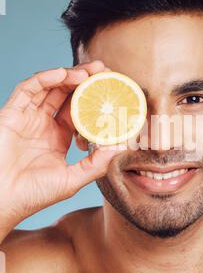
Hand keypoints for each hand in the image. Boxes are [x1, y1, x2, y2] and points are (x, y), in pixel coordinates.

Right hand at [0, 60, 124, 236]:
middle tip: (104, 70)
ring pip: (49, 88)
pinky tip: (62, 74)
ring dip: (69, 76)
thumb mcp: (72, 180)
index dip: (95, 100)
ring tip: (89, 71)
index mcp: (57, 138)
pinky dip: (44, 79)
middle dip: (85, 81)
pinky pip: (28, 90)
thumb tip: (122, 148)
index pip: (79, 111)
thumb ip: (96, 164)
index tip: (113, 92)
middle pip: (66, 95)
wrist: (0, 201)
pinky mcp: (11, 114)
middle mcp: (43, 125)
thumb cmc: (33, 195)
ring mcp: (27, 118)